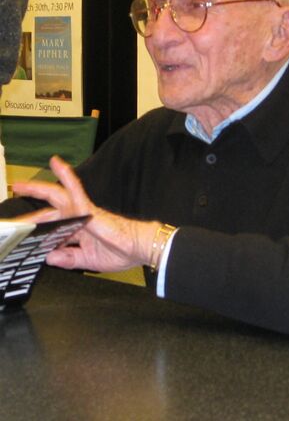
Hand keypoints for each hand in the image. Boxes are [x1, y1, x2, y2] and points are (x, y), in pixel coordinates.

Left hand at [12, 155, 158, 271]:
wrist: (138, 247)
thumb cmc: (121, 250)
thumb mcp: (88, 260)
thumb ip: (69, 259)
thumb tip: (49, 258)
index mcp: (79, 230)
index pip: (53, 229)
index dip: (38, 233)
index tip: (23, 238)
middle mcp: (78, 218)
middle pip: (50, 210)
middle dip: (31, 209)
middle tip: (14, 203)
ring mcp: (83, 211)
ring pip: (57, 196)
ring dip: (38, 190)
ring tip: (22, 186)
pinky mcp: (89, 209)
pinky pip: (75, 190)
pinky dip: (66, 177)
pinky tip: (58, 164)